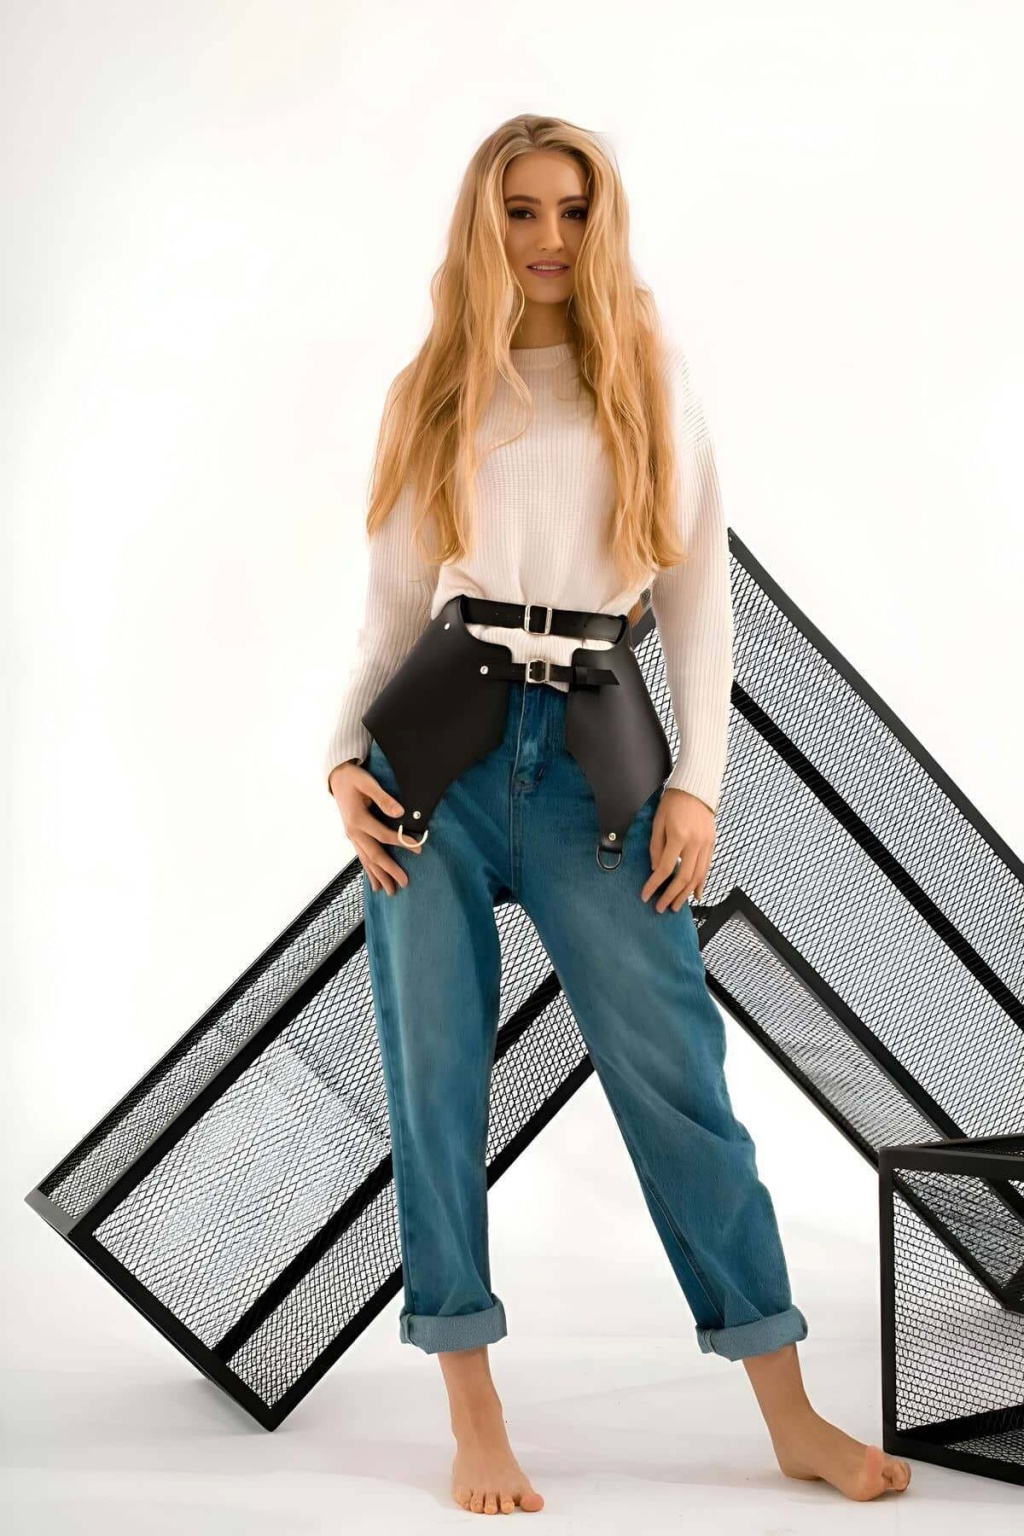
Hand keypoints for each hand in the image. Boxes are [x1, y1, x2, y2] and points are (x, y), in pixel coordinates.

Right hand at [329, 760, 423, 895]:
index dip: (402, 842)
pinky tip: (374, 882)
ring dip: (378, 876)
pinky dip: (369, 871)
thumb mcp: (368, 783)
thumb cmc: (354, 778)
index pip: (384, 836)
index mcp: (358, 820)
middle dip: (389, 871)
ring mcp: (351, 836)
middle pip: (374, 855)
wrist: (337, 777)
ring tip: (390, 891)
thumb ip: (384, 799)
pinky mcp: (353, 836)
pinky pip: (362, 857)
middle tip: (404, 883)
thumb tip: (400, 813)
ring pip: (366, 860)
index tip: (419, 848)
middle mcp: (353, 831)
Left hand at [640, 789, 715, 912]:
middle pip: (683, 878)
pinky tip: (695, 895)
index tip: (645, 895)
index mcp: (678, 837)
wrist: (695, 788)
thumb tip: (655, 869)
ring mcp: (706, 845)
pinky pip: (707, 869)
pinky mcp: (712, 844)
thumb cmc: (672, 803)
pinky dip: (701, 884)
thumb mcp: (658, 823)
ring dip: (686, 894)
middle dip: (671, 896)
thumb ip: (656, 847)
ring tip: (676, 906)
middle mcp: (695, 843)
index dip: (654, 885)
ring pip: (697, 877)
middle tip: (661, 908)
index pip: (664, 868)